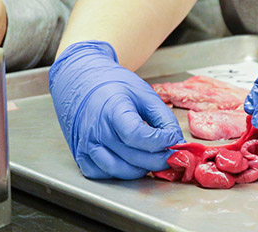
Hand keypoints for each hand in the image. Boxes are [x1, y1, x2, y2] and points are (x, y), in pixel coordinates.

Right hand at [49, 40, 183, 178]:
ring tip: (152, 159)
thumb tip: (176, 140)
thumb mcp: (144, 93)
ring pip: (119, 171)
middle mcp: (97, 129)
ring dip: (141, 170)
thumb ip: (163, 117)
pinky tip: (131, 162)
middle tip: (172, 156)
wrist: (82, 83)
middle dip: (158, 160)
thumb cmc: (113, 86)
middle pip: (132, 157)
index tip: (173, 140)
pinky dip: (120, 173)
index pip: (137, 135)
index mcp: (113, 109)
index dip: (160, 142)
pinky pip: (103, 174)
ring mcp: (86, 145)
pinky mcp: (80, 156)